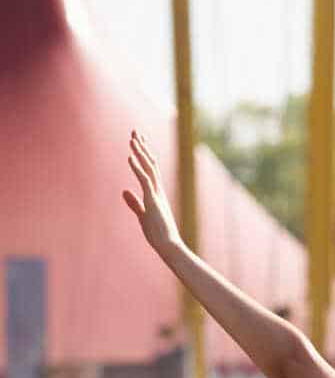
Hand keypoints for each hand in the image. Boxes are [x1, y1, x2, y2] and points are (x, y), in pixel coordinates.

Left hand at [121, 132, 180, 250]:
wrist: (168, 244)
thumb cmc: (157, 233)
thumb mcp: (142, 215)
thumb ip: (133, 202)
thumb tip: (123, 190)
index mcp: (156, 193)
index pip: (150, 169)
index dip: (144, 155)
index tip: (139, 142)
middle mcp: (158, 190)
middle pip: (150, 164)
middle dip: (142, 148)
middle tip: (135, 133)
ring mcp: (156, 193)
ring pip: (148, 168)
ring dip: (140, 153)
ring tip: (132, 139)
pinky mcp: (152, 199)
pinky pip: (144, 179)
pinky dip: (137, 167)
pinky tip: (130, 157)